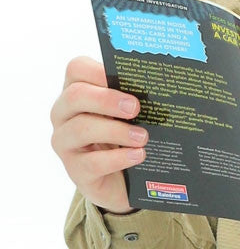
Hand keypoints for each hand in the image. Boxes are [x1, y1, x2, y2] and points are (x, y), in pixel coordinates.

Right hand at [50, 56, 146, 213]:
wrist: (122, 178)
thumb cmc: (126, 134)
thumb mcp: (130, 112)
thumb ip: (136, 96)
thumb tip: (165, 84)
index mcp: (79, 91)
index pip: (77, 69)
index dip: (98, 70)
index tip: (126, 78)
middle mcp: (64, 114)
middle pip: (75, 96)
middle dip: (107, 99)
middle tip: (135, 108)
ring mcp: (65, 143)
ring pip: (81, 129)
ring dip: (116, 131)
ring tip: (143, 137)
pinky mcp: (76, 170)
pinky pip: (92, 163)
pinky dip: (118, 158)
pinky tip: (138, 155)